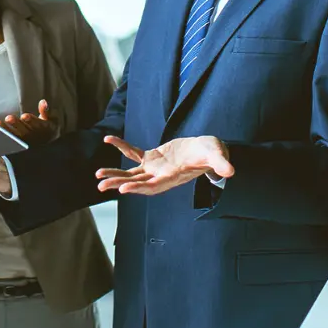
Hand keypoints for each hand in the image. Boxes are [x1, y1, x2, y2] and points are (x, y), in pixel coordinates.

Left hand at [0, 99, 56, 145]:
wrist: (48, 145)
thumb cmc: (48, 128)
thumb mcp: (51, 119)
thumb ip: (46, 111)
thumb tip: (43, 102)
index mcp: (43, 129)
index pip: (37, 125)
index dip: (31, 120)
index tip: (25, 116)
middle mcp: (33, 136)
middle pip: (24, 131)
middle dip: (16, 124)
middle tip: (8, 118)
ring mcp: (25, 141)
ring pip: (15, 137)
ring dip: (6, 130)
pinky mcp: (18, 145)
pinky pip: (9, 141)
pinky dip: (2, 135)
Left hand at [96, 135, 233, 195]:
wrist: (207, 150)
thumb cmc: (213, 153)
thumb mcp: (218, 155)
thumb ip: (221, 163)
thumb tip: (231, 171)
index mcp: (173, 177)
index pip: (153, 186)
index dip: (139, 187)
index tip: (123, 189)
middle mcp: (160, 176)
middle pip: (137, 183)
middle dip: (119, 183)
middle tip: (101, 184)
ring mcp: (155, 168)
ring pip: (131, 174)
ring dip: (115, 174)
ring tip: (97, 175)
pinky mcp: (152, 158)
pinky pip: (134, 153)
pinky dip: (122, 147)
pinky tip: (109, 139)